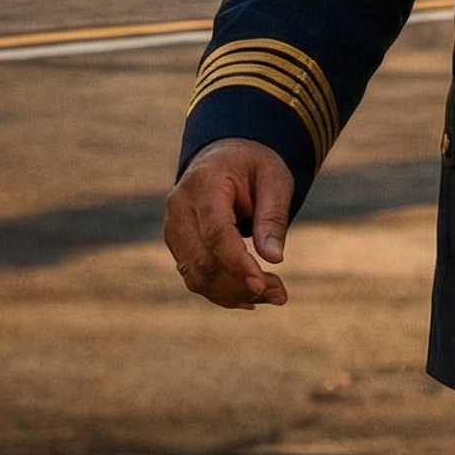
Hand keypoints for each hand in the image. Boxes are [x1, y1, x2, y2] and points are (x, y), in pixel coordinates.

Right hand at [163, 138, 294, 308]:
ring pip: (196, 276)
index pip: (216, 232)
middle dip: (240, 284)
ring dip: (233, 293)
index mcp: (203, 184)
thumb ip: (273, 216)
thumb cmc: (254, 165)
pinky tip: (251, 297)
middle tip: (280, 295)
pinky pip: (195, 277)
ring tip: (274, 295)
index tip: (262, 284)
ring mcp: (174, 229)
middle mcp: (179, 208)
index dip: (237, 262)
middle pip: (203, 260)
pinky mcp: (178, 246)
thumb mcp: (275, 179)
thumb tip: (274, 258)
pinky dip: (222, 292)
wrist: (225, 156)